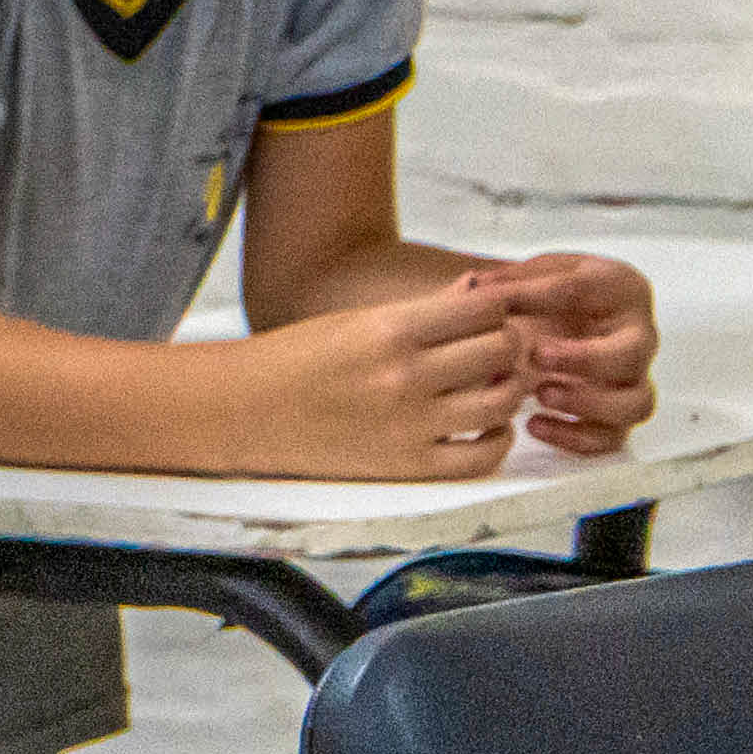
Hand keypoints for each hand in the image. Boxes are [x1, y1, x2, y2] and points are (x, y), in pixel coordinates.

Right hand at [249, 279, 532, 477]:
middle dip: (510, 345)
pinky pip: (482, 458)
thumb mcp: (359, 320)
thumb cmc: (298, 359)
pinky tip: (488, 426)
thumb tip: (482, 287)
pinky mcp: (407, 466)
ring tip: (496, 384)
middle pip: (503, 350)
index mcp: (391, 330)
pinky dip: (498, 440)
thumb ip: (427, 308)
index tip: (491, 315)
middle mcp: (405, 376)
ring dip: (511, 390)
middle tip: (500, 348)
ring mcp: (409, 424)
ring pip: (504, 402)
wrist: (241, 410)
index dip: (499, 309)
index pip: (485, 309)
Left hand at [474, 250, 656, 453]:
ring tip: (541, 394)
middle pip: (634, 352)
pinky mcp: (620, 416)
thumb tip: (475, 287)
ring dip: (589, 403)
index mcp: (620, 289)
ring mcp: (634, 380)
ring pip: (636, 402)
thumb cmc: (556, 296)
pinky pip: (612, 438)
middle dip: (587, 358)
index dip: (543, 297)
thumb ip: (510, 281)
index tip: (502, 305)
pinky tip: (536, 424)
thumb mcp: (536, 275)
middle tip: (537, 355)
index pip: (590, 288)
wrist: (571, 321)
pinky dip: (576, 438)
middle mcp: (638, 336)